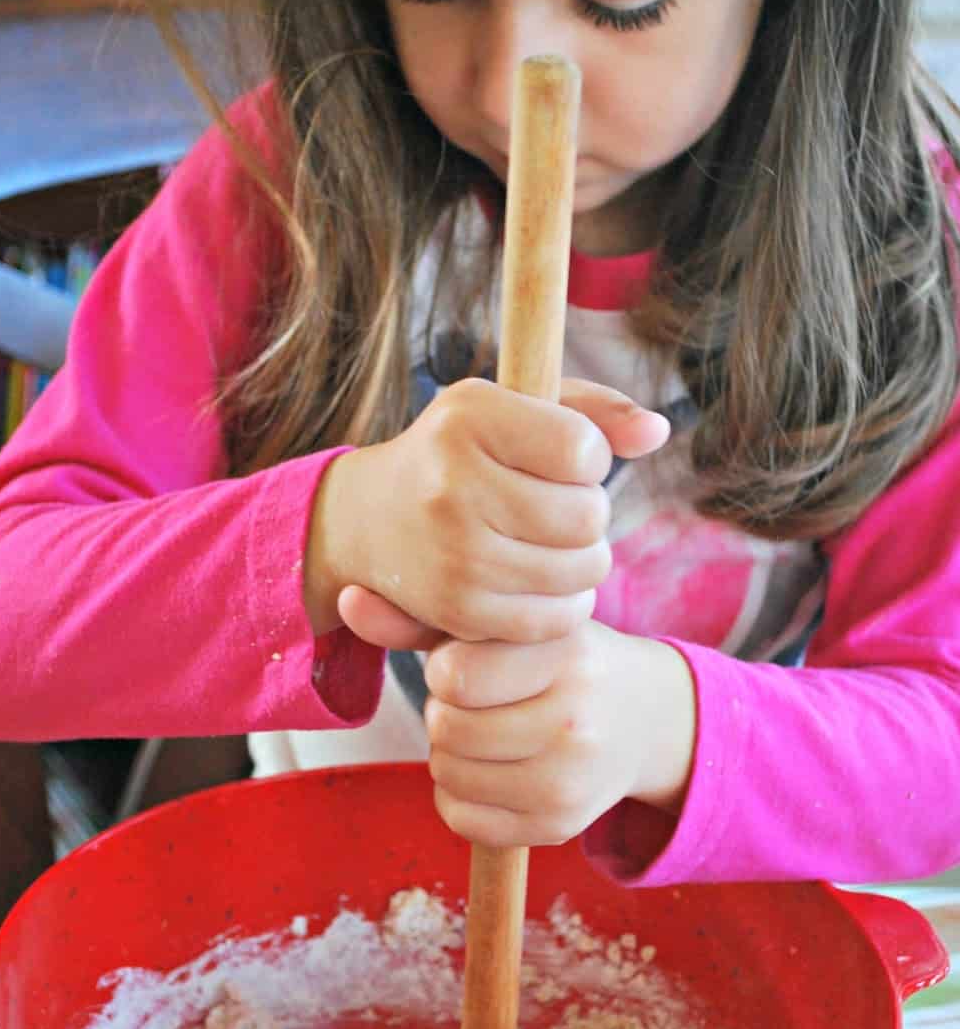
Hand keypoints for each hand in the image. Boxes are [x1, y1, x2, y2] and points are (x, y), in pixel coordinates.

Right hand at [306, 379, 668, 646]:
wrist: (368, 520)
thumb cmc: (461, 455)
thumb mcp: (514, 410)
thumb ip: (594, 411)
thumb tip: (659, 430)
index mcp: (469, 416)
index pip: (584, 450)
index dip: (587, 458)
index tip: (556, 460)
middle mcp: (453, 482)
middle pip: (588, 516)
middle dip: (588, 514)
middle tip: (554, 510)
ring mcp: (453, 551)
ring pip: (580, 569)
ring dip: (581, 561)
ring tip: (549, 544)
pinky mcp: (456, 609)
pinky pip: (553, 617)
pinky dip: (562, 604)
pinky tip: (539, 582)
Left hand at [423, 622, 696, 846]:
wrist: (646, 717)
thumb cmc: (555, 661)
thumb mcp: (508, 628)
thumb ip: (424, 619)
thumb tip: (350, 601)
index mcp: (565, 654)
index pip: (453, 676)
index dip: (444, 670)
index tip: (468, 665)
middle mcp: (576, 720)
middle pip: (446, 729)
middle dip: (444, 713)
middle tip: (474, 704)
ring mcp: (570, 781)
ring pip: (449, 776)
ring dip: (449, 754)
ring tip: (482, 734)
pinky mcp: (560, 826)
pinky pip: (463, 820)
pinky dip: (458, 796)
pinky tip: (488, 771)